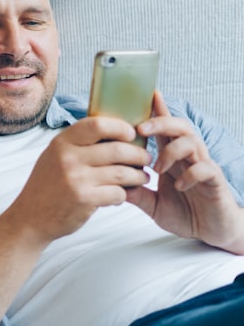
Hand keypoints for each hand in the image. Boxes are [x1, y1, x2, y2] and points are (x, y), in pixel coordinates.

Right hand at [4, 116, 152, 243]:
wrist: (31, 218)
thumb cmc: (47, 185)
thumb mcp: (54, 156)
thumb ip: (78, 143)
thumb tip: (114, 130)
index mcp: (62, 143)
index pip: (97, 124)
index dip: (120, 127)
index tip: (131, 134)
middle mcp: (68, 158)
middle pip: (117, 149)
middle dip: (138, 155)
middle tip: (146, 159)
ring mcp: (76, 179)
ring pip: (122, 172)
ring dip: (138, 176)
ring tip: (141, 177)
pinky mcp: (84, 199)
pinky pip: (118, 193)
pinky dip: (124, 194)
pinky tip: (120, 195)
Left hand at [126, 92, 243, 252]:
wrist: (212, 231)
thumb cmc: (185, 213)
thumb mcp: (153, 204)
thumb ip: (135, 194)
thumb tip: (110, 184)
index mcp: (173, 158)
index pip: (164, 129)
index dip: (157, 111)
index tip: (147, 94)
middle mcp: (188, 157)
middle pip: (179, 127)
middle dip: (160, 122)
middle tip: (140, 129)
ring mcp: (203, 166)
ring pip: (192, 141)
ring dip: (170, 151)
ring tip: (158, 169)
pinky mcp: (215, 181)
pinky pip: (205, 167)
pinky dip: (190, 174)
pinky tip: (178, 187)